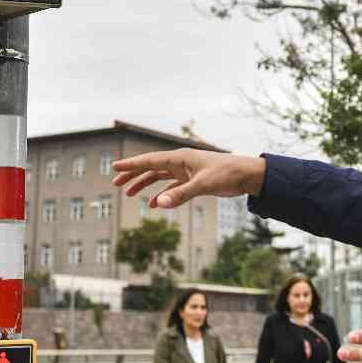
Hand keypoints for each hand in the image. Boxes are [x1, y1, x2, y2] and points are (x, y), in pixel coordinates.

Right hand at [111, 149, 266, 208]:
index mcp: (180, 158)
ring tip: (128, 193)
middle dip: (132, 174)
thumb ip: (179, 195)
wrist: (246, 175)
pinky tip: (153, 204)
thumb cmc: (226, 174)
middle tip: (115, 183)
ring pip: (159, 177)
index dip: (131, 164)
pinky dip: (161, 194)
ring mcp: (186, 171)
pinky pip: (171, 186)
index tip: (114, 166)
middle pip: (150, 167)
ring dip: (144, 184)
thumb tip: (157, 204)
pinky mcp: (194, 180)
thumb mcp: (202, 186)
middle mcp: (180, 162)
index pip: (149, 160)